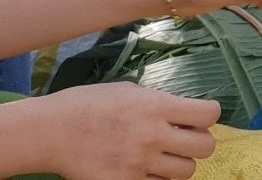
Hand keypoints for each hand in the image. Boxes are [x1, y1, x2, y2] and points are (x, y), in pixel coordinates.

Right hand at [36, 83, 219, 178]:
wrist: (52, 131)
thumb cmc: (88, 104)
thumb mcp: (128, 91)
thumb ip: (159, 103)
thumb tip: (184, 114)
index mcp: (155, 106)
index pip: (208, 114)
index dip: (208, 115)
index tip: (200, 116)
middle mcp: (152, 135)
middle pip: (205, 148)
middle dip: (199, 142)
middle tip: (184, 139)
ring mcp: (140, 164)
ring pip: (187, 172)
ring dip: (179, 163)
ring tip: (161, 155)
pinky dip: (157, 179)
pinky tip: (144, 169)